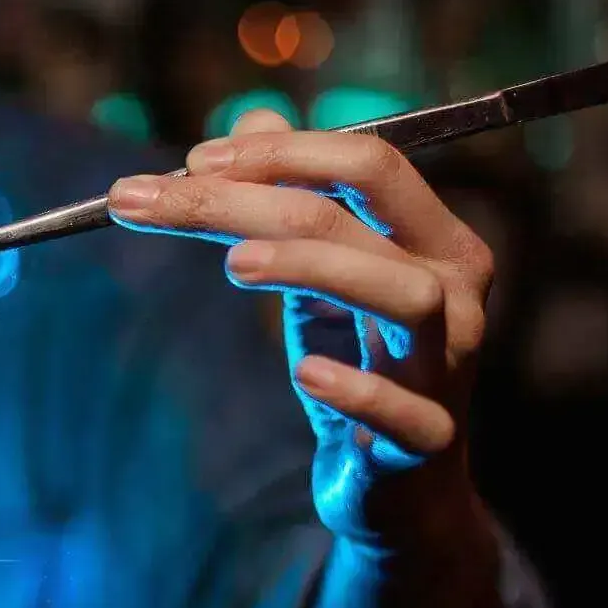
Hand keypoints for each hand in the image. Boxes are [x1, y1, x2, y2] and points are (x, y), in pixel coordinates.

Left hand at [107, 110, 496, 553]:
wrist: (398, 488)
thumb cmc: (358, 364)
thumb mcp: (319, 277)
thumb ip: (289, 198)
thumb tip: (251, 118)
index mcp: (433, 239)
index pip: (369, 163)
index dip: (281, 153)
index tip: (190, 161)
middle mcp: (455, 293)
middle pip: (357, 217)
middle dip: (248, 197)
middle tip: (152, 199)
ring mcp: (447, 367)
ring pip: (404, 295)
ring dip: (313, 268)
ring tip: (235, 263)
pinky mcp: (425, 440)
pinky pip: (403, 410)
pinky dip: (357, 388)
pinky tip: (306, 373)